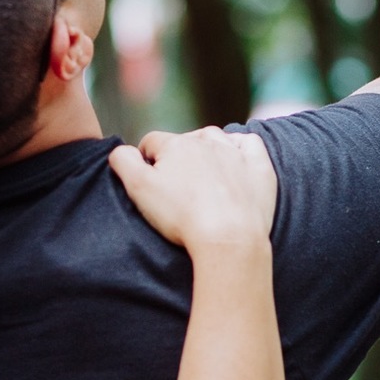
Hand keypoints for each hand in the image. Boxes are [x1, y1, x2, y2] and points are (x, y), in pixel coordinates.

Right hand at [109, 128, 275, 251]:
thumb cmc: (181, 216)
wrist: (230, 239)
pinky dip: (241, 149)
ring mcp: (235, 152)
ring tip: (205, 180)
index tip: (151, 184)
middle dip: (178, 159)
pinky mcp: (259, 167)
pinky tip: (236, 164)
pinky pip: (249, 144)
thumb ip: (123, 161)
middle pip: (184, 142)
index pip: (151, 143)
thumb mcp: (138, 188)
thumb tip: (120, 150)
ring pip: (215, 140)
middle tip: (178, 191)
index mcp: (175, 144)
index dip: (147, 162)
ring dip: (208, 152)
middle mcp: (206, 140)